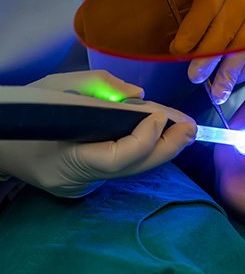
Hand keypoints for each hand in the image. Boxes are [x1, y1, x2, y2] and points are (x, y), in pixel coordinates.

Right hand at [0, 71, 195, 196]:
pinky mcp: (87, 185)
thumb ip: (98, 86)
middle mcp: (79, 181)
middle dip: (168, 146)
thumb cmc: (23, 112)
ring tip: (184, 130)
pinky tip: (161, 137)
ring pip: (133, 170)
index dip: (145, 137)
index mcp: (65, 160)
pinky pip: (124, 168)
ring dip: (161, 148)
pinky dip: (144, 150)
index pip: (118, 157)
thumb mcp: (54, 87)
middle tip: (191, 127)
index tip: (160, 115)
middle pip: (134, 169)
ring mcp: (83, 187)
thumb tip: (140, 95)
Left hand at [170, 0, 244, 103]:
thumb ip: (196, 20)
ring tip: (216, 93)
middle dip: (208, 56)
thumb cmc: (228, 3)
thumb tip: (181, 50)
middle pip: (226, 29)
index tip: (179, 50)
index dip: (193, 29)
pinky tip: (234, 81)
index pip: (207, 6)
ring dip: (228, 73)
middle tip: (195, 76)